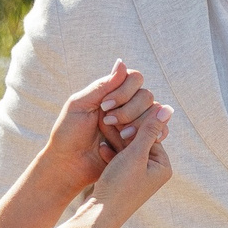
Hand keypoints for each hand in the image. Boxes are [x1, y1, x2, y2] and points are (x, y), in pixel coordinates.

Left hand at [39, 61, 154, 200]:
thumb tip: (121, 62)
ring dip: (137, 123)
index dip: (125, 90)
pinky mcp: (141, 141)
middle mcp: (127, 105)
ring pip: (154, 113)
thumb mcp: (79, 105)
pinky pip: (159, 131)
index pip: (135, 78)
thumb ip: (102, 85)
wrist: (69, 164)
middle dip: (129, 110)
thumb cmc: (68, 133)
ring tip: (120, 136)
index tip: (105, 105)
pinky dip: (150, 134)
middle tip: (108, 122)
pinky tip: (132, 139)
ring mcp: (136, 123)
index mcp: (112, 92)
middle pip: (147, 96)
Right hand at [83, 104, 173, 227]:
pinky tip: (100, 147)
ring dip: (115, 140)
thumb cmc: (119, 185)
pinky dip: (110, 153)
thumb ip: (149, 130)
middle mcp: (154, 172)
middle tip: (108, 117)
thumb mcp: (135, 154)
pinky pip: (119, 161)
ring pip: (127, 150)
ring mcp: (139, 178)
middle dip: (123, 131)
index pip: (152, 135)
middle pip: (139, 142)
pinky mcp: (124, 181)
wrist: (99, 216)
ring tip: (102, 127)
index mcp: (163, 167)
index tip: (119, 114)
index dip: (134, 124)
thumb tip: (168, 108)